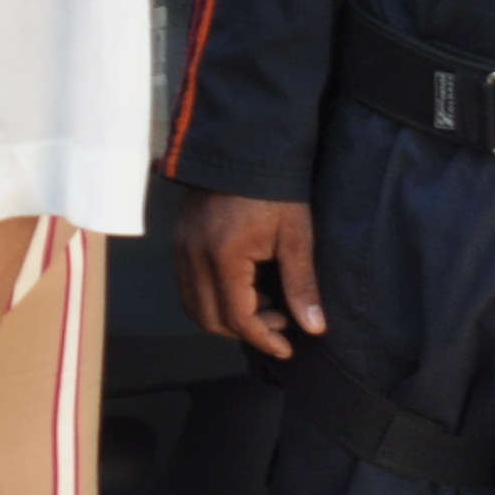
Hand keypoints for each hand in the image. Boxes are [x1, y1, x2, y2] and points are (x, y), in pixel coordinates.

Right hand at [174, 193, 322, 359]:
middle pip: (210, 319)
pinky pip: (187, 285)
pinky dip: (211, 298)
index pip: (237, 318)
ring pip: (194, 306)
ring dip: (226, 316)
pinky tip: (241, 285)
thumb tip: (314, 327)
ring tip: (260, 301)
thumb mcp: (296, 236)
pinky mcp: (180, 240)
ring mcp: (182, 248)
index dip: (264, 338)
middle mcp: (194, 256)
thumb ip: (302, 285)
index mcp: (223, 257)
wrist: (245, 147)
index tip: (286, 347)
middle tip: (278, 321)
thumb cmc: (274, 188)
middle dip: (246, 330)